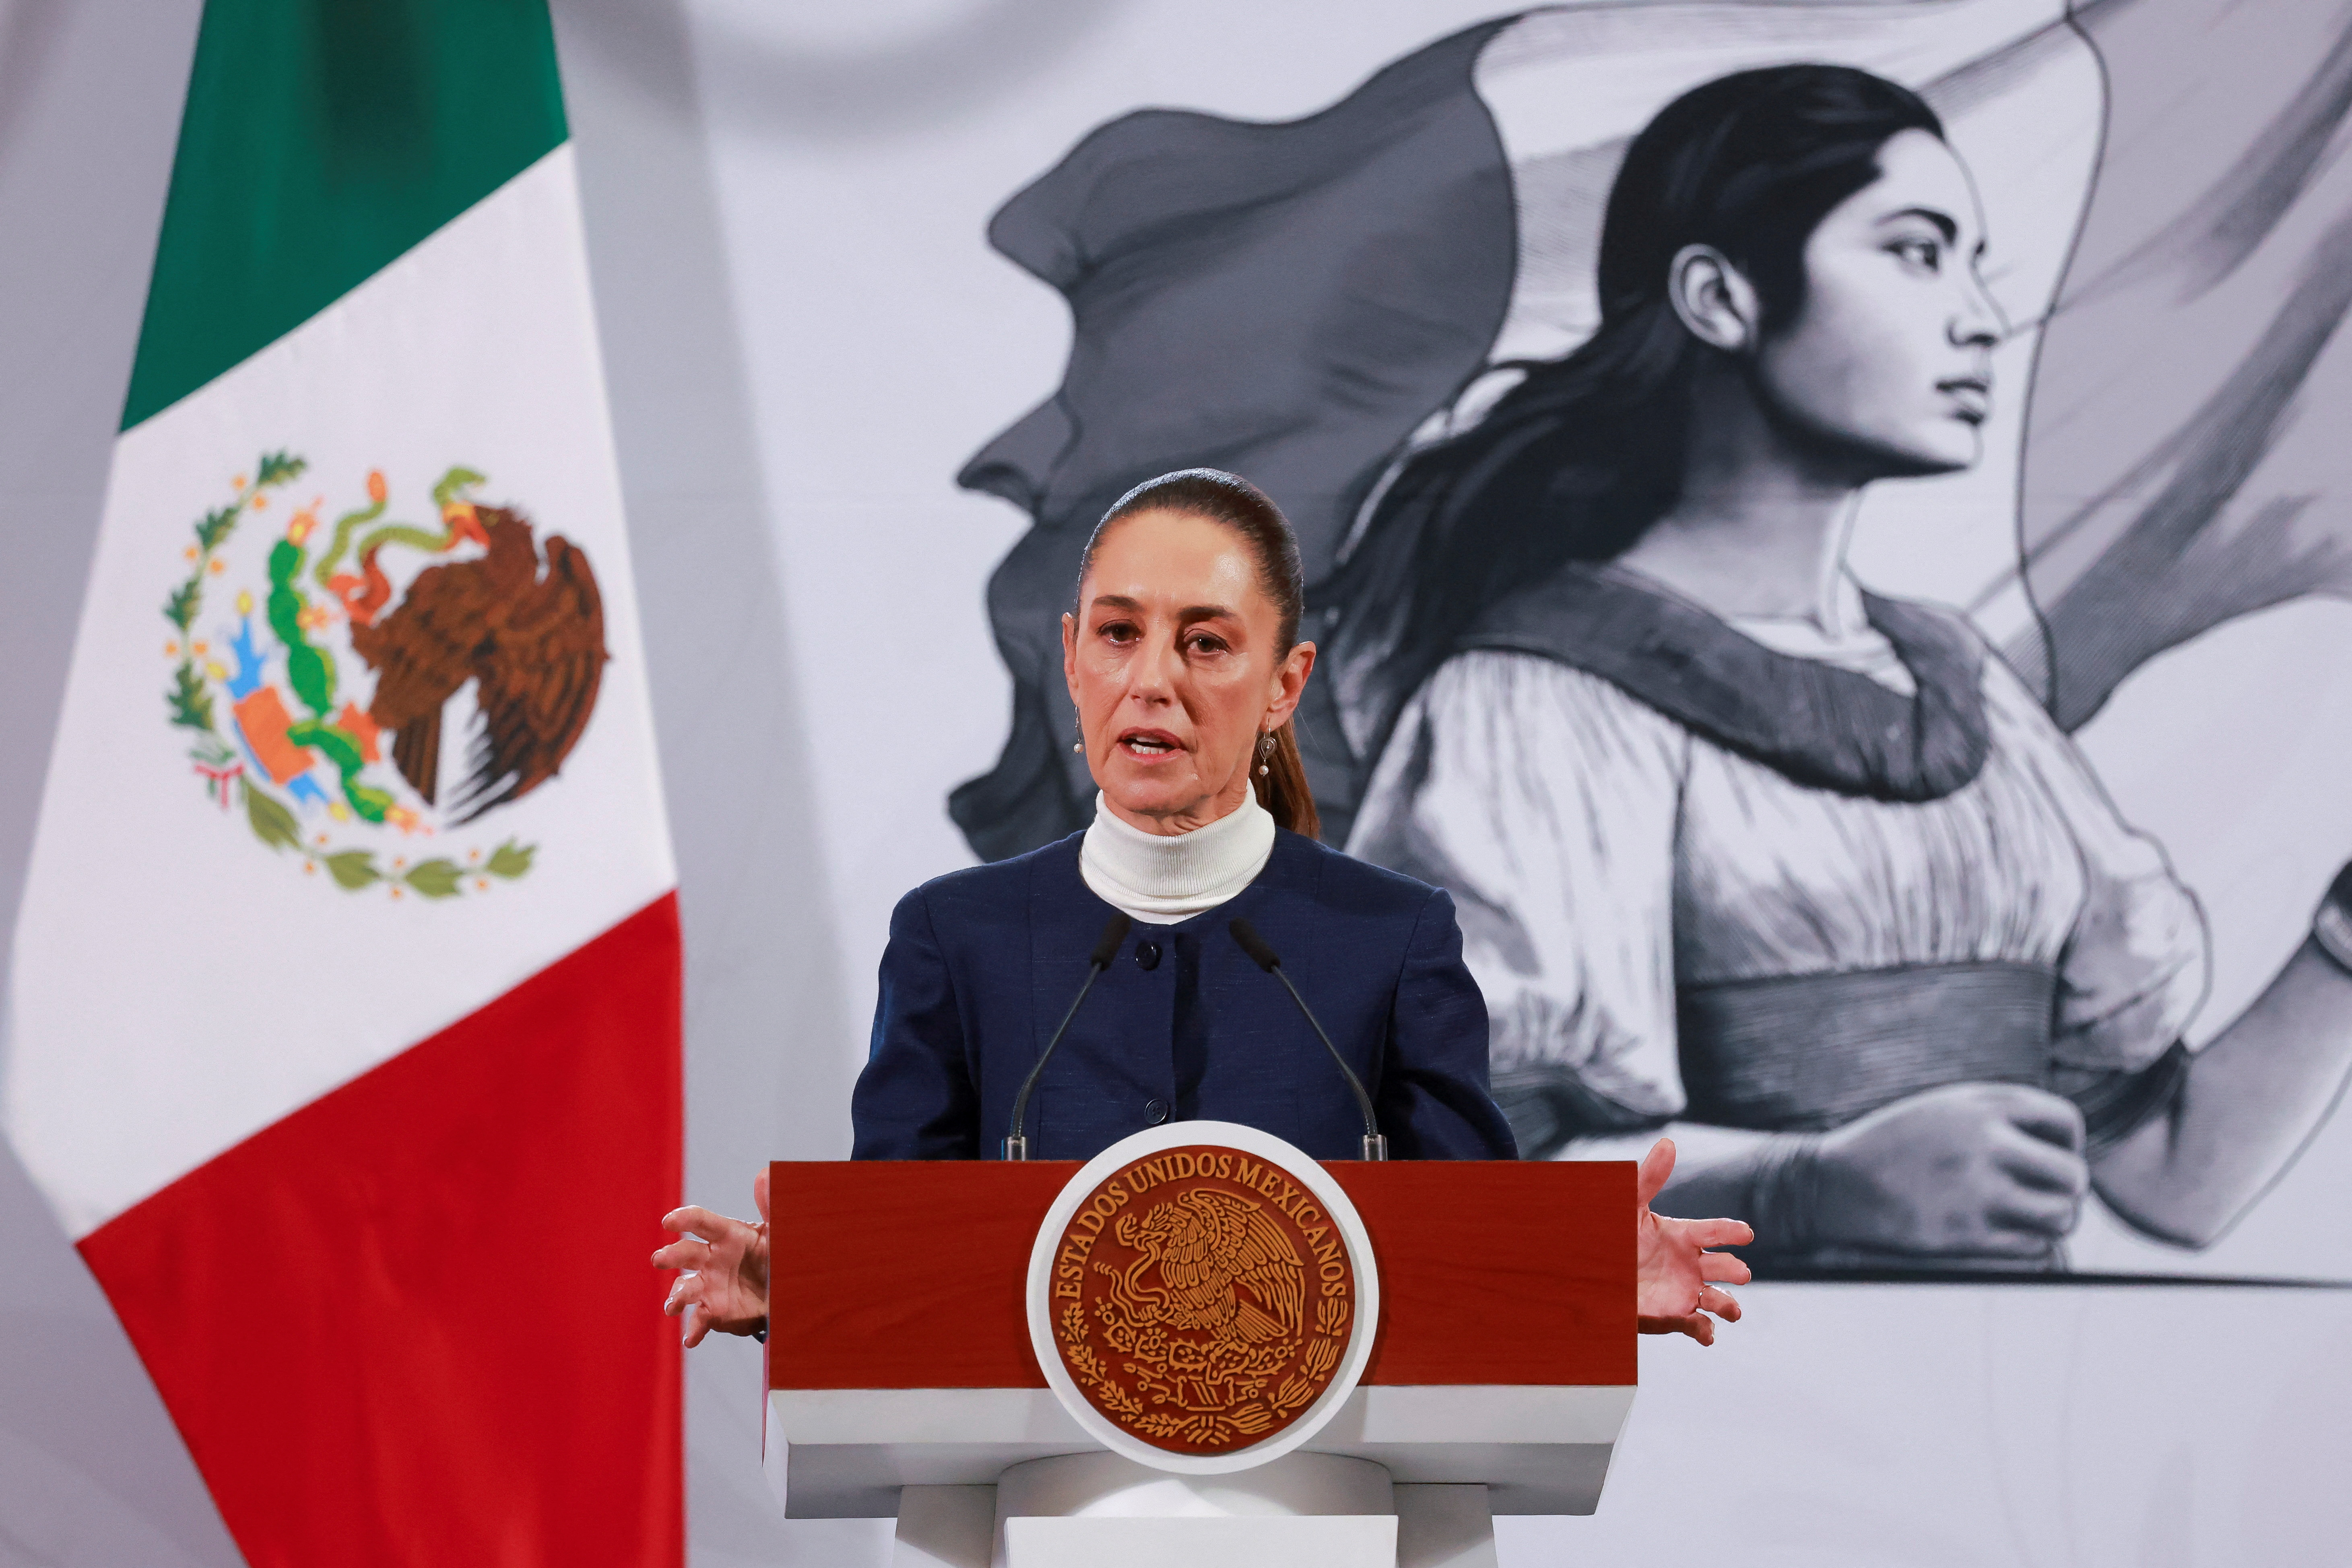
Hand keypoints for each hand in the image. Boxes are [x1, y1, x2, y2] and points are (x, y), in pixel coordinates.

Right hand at [653, 1168, 770, 1347]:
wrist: (785, 1289)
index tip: (669, 1221)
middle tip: (660, 1259)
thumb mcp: (779, 1230)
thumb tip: (764, 1173)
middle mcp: (712, 1259)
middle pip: (685, 1254)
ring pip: (684, 1288)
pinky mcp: (714, 1310)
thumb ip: (772, 1203)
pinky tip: (691, 1339)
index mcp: (727, 1234)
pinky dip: (693, 1330)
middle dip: (671, 1256)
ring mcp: (709, 1285)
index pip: (701, 1222)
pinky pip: (699, 1320)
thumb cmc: (776, 1254)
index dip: (684, 1219)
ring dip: (675, 1297)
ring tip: (672, 1307)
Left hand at [1635, 1138, 1752, 1344]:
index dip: (1732, 1231)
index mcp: (1684, 1236)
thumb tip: (1668, 1142)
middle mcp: (1690, 1264)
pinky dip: (1705, 1332)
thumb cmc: (1616, 1237)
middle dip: (1735, 1270)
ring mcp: (1685, 1291)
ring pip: (1718, 1299)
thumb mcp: (1629, 1207)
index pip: (1715, 1231)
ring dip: (1728, 1305)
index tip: (1746, 1233)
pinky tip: (1708, 1333)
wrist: (1591, 1275)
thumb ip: (1649, 1178)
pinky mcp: (1674, 1317)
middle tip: (1741, 1272)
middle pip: (1723, 1266)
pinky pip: (1697, 1326)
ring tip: (1732, 1310)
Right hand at [1804, 1083, 2087, 1256]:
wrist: (1833, 1183)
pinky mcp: (1965, 1235)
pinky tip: (2003, 1235)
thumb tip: (2064, 1148)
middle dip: (2067, 1190)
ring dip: (2053, 1221)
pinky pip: (2033, 1248)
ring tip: (2029, 1219)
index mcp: (1982, 1105)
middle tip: (2044, 1196)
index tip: (2046, 1157)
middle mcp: (1986, 1144)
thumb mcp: (1944, 1108)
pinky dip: (2029, 1246)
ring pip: (2061, 1217)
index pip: (2066, 1121)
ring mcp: (1976, 1191)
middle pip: (2074, 1176)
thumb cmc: (1893, 1145)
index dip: (2068, 1144)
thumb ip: (1999, 1116)